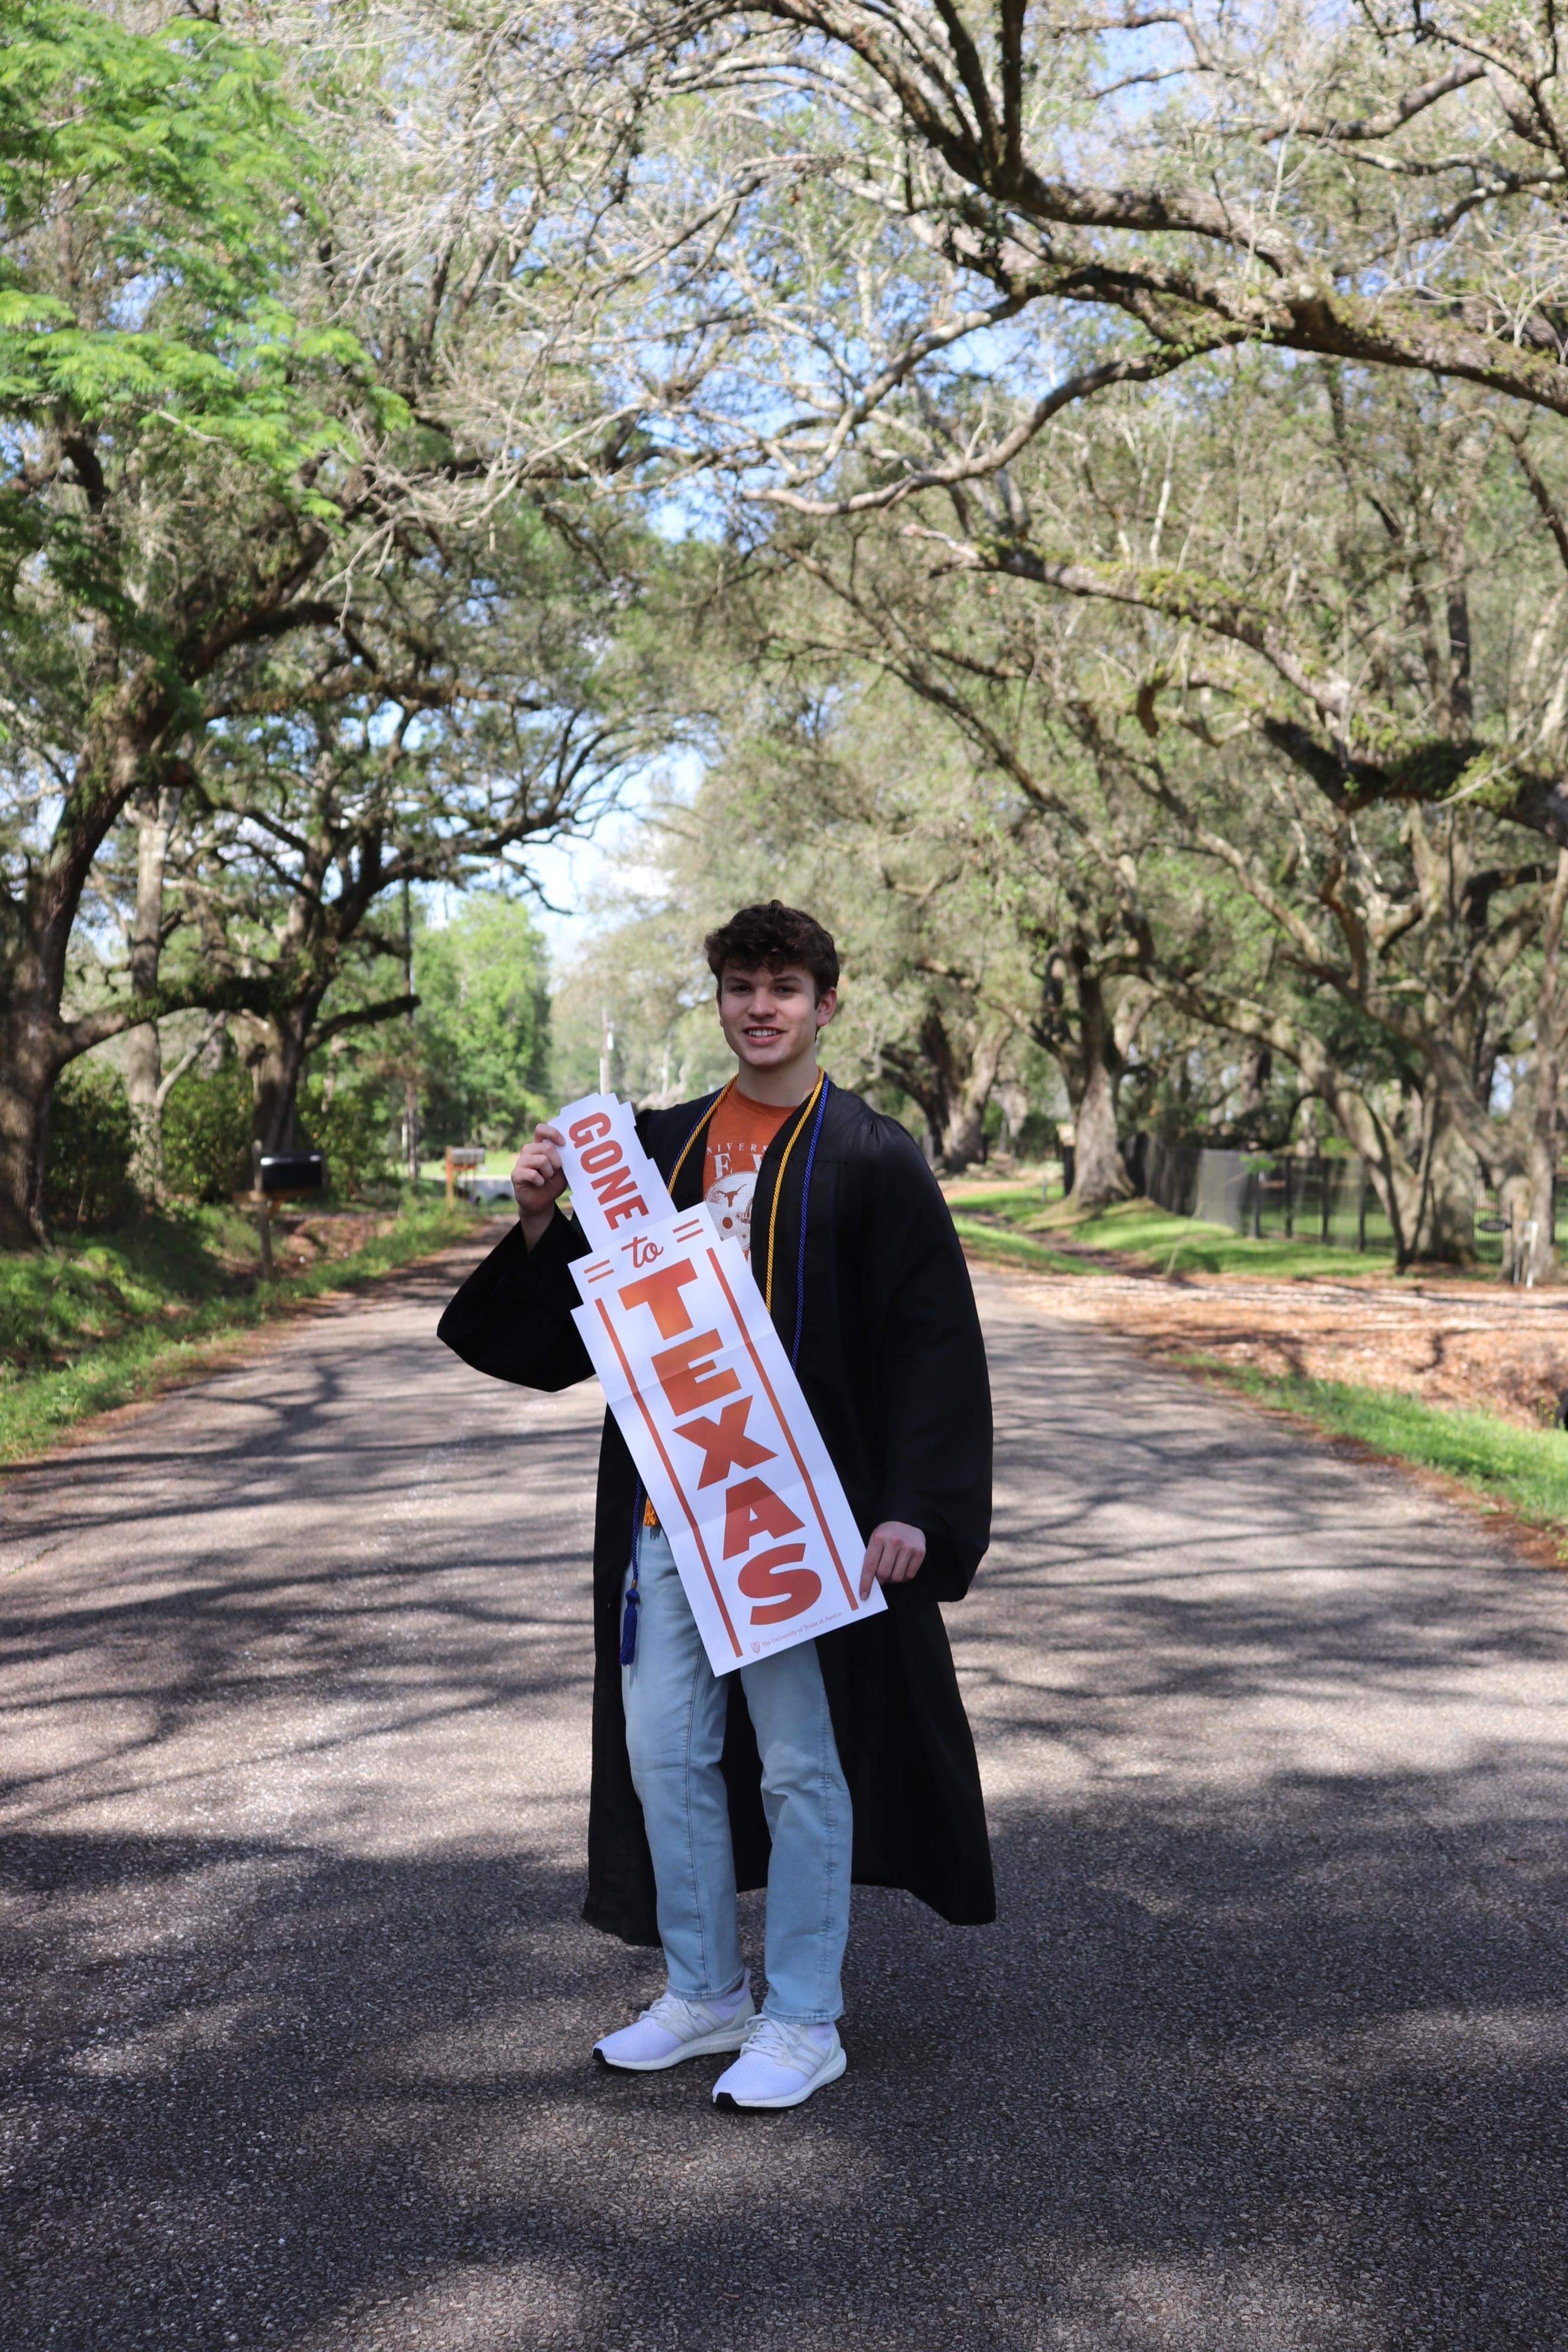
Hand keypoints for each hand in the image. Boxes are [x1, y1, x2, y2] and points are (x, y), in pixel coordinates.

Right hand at [511, 1122, 565, 1247]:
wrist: (541, 1203)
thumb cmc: (552, 1183)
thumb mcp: (563, 1170)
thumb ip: (564, 1158)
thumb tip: (570, 1148)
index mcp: (539, 1146)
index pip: (541, 1129)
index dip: (553, 1133)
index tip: (563, 1143)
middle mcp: (528, 1151)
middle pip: (547, 1147)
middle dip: (557, 1162)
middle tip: (554, 1171)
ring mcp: (520, 1162)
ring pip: (541, 1160)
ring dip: (549, 1172)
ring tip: (546, 1178)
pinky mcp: (516, 1174)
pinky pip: (533, 1174)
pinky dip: (540, 1181)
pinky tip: (539, 1183)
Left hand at [859, 1519, 924, 1600]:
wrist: (907, 1520)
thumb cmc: (886, 1534)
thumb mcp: (875, 1539)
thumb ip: (871, 1557)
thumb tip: (867, 1583)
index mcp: (879, 1538)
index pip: (870, 1566)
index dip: (866, 1583)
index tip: (864, 1595)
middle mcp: (894, 1542)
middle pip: (884, 1574)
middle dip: (880, 1580)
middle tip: (880, 1578)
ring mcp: (909, 1547)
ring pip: (897, 1577)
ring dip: (892, 1580)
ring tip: (891, 1572)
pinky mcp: (920, 1552)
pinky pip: (909, 1575)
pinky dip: (903, 1577)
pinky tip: (900, 1570)